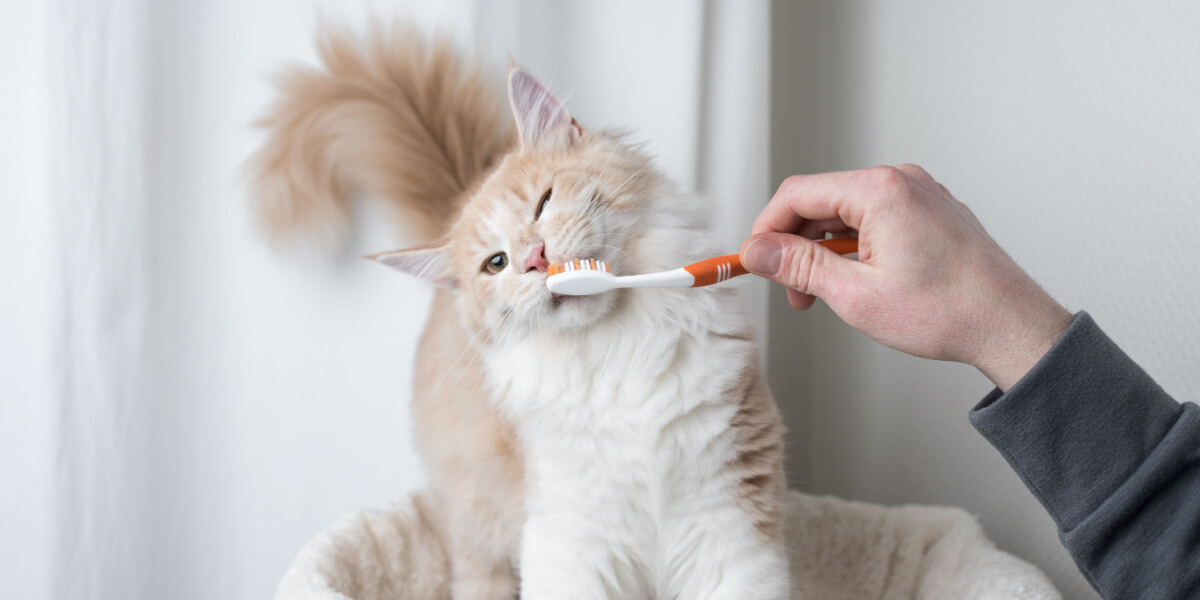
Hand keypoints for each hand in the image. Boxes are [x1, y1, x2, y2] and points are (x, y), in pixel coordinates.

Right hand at [740, 165, 1072, 390]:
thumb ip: (798, 266)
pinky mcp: (931, 212)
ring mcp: (920, 194)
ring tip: (828, 295)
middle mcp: (901, 181)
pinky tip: (860, 282)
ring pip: (847, 212)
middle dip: (796, 246)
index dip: (766, 229)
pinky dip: (855, 247)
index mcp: (879, 191)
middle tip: (792, 291)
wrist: (1011, 326)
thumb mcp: (855, 295)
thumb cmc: (948, 312)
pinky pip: (876, 218)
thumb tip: (758, 251)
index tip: (752, 261)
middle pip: (821, 201)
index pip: (797, 194)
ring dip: (825, 250)